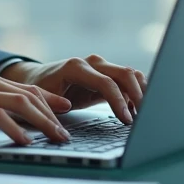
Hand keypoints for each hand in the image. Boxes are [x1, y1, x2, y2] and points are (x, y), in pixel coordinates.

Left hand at [0, 56, 147, 124]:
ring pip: (130, 74)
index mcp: (76, 67)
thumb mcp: (44, 101)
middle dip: (138, 96)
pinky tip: (136, 109)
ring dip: (141, 92)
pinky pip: (128, 79)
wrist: (39, 78)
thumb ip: (55, 107)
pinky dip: (136, 92)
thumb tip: (67, 115)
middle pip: (124, 74)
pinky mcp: (107, 74)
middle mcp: (92, 62)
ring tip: (143, 115)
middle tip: (145, 118)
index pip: (106, 82)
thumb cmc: (40, 91)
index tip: (127, 120)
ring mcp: (101, 66)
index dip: (119, 102)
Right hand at [0, 74, 73, 145]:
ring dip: (42, 123)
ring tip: (55, 138)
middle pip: (30, 95)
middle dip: (52, 115)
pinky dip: (17, 129)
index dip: (49, 99)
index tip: (65, 111)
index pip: (27, 88)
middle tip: (66, 133)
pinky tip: (26, 141)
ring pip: (21, 104)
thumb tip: (11, 122)